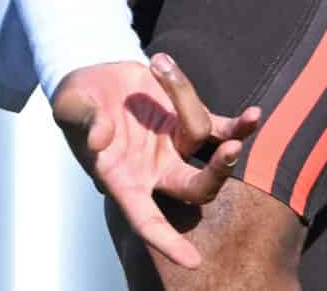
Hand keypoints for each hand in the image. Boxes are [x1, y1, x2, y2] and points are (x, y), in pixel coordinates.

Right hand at [51, 52, 261, 270]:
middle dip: (217, 174)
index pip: (147, 219)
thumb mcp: (71, 107)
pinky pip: (223, 128)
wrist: (97, 75)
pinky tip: (255, 116)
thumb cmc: (78, 101)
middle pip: (197, 188)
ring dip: (186, 98)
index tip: (192, 261)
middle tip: (229, 151)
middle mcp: (157, 170)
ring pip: (205, 136)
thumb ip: (84, 121)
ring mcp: (177, 146)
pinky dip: (240, 124)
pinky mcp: (190, 120)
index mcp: (125, 180)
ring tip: (158, 65)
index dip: (167, 240)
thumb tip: (99, 138)